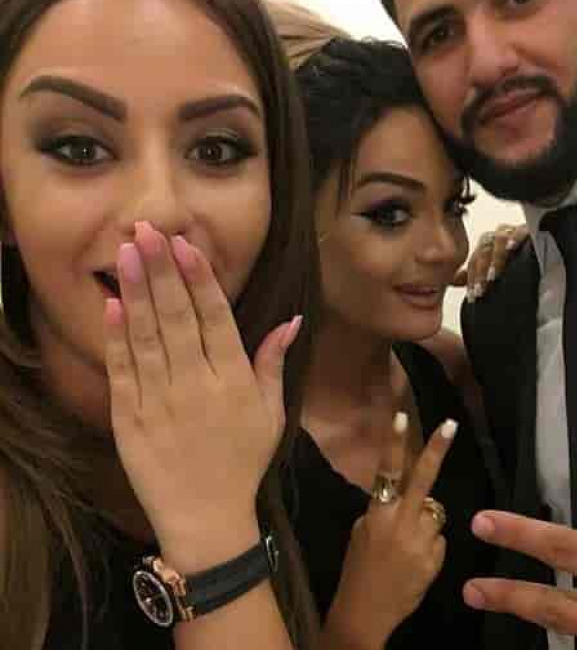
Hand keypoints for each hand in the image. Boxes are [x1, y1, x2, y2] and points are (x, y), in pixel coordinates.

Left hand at [104, 221, 298, 570]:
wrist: (205, 518)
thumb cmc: (243, 461)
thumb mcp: (271, 413)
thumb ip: (274, 362)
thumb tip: (292, 320)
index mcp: (232, 381)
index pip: (215, 319)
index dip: (199, 280)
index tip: (185, 245)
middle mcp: (195, 385)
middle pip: (177, 318)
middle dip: (162, 271)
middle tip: (148, 230)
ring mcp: (159, 401)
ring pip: (146, 337)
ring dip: (136, 292)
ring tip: (128, 252)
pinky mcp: (129, 418)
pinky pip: (122, 372)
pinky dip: (116, 338)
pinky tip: (112, 305)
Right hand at [322, 413, 457, 649]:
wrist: (365, 612)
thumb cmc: (358, 569)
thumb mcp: (361, 532)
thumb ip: (382, 511)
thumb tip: (401, 498)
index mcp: (378, 512)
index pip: (388, 469)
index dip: (395, 442)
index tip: (403, 417)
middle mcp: (401, 521)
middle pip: (423, 478)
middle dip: (437, 449)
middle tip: (450, 424)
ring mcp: (420, 539)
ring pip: (434, 513)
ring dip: (426, 522)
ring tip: (408, 546)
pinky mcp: (434, 557)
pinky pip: (438, 539)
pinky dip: (430, 546)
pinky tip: (415, 562)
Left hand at [452, 223, 526, 301]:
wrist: (542, 250)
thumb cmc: (520, 264)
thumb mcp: (497, 273)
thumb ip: (477, 275)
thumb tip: (457, 283)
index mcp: (487, 246)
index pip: (474, 260)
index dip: (472, 278)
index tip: (473, 296)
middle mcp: (497, 237)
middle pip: (483, 250)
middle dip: (480, 272)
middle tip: (481, 290)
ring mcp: (512, 232)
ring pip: (498, 240)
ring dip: (495, 259)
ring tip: (493, 275)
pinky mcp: (528, 230)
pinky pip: (520, 230)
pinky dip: (514, 238)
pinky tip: (511, 247)